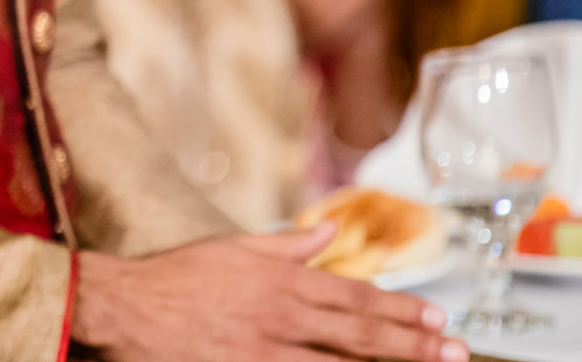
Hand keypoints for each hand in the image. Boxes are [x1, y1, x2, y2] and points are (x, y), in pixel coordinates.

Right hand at [74, 229, 466, 361]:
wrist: (127, 306)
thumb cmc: (177, 276)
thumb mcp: (233, 249)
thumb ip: (287, 246)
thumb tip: (327, 232)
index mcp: (282, 281)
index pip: (355, 296)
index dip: (400, 309)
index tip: (437, 319)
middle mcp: (282, 316)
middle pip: (360, 334)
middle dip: (412, 345)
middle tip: (454, 352)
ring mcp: (266, 351)